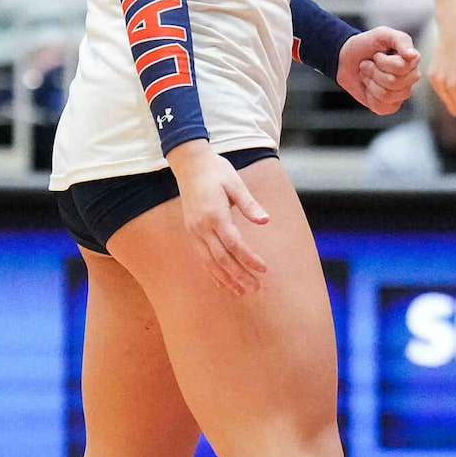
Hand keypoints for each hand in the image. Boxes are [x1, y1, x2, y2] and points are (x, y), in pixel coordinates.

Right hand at [168, 143, 270, 294]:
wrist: (190, 164)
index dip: (249, 259)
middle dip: (239, 275)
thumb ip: (249, 204)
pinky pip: (202, 257)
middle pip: (221, 258)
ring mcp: (194, 231)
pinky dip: (213, 272)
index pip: (234, 244)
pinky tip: (222, 283)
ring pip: (210, 262)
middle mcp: (201, 227)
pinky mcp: (191, 232)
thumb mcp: (236, 183)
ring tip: (241, 292)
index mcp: (214, 215)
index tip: (264, 269)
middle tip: (255, 288)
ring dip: (226, 278)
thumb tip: (265, 221)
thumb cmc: (217, 171)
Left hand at [336, 24, 418, 114]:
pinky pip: (381, 107)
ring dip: (370, 82)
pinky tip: (369, 87)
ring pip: (387, 95)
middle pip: (394, 83)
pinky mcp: (390, 106)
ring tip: (367, 74)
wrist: (347, 58)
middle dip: (374, 72)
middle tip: (368, 64)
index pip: (401, 68)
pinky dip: (369, 96)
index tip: (376, 55)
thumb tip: (414, 55)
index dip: (383, 62)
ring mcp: (401, 94)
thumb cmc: (367, 44)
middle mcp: (410, 78)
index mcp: (412, 61)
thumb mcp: (382, 34)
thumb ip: (401, 40)